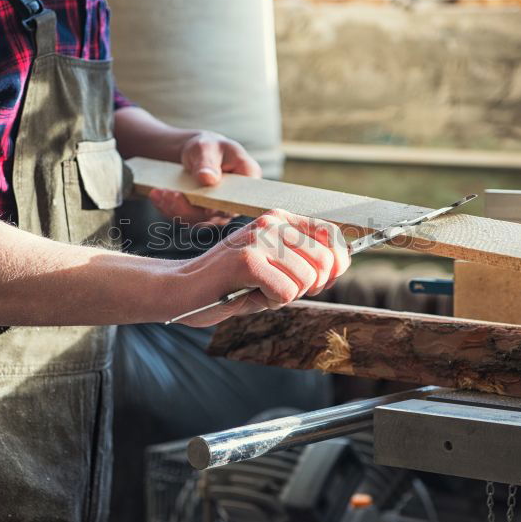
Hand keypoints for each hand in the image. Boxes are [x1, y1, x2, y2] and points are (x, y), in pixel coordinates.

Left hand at [149, 131, 261, 224]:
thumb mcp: (206, 147)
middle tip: (167, 193)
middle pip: (215, 214)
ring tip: (159, 192)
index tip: (200, 205)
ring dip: (175, 208)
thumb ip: (207, 161)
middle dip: (187, 207)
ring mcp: (220, 212)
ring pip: (198, 220)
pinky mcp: (203, 217)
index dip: (219, 206)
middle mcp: (236, 201)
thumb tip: (208, 178)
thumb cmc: (207, 147)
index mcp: (248, 179)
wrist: (196, 155)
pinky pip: (185, 219)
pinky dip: (169, 209)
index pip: (239, 199)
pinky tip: (157, 196)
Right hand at [169, 209, 350, 326]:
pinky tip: (250, 295)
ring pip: (306, 279)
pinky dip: (271, 303)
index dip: (336, 265)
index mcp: (280, 219)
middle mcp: (272, 223)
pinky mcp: (247, 260)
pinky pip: (286, 292)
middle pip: (325, 261)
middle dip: (310, 286)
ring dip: (286, 296)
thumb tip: (339, 266)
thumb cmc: (229, 283)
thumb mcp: (272, 266)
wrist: (181, 289)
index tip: (318, 281)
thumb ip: (303, 262)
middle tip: (281, 290)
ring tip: (258, 290)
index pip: (333, 235)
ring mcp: (259, 239)